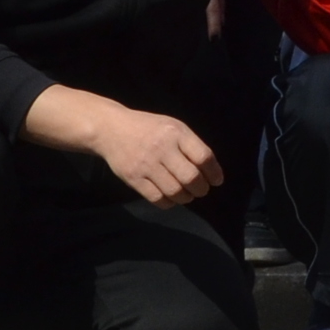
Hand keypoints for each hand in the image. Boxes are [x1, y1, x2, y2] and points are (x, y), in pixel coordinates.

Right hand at [26, 86, 225, 208]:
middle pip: (190, 177)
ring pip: (175, 191)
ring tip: (187, 195)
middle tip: (201, 190)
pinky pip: (157, 198)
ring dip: (186, 198)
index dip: (214, 172)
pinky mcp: (133, 178)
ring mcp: (146, 164)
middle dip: (201, 188)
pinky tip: (171, 198)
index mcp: (176, 133)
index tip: (217, 181)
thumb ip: (191, 145)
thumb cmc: (149, 128)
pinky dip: (169, 202)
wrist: (112, 129)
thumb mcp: (173, 127)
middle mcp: (162, 148)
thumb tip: (211, 170)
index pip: (203, 156)